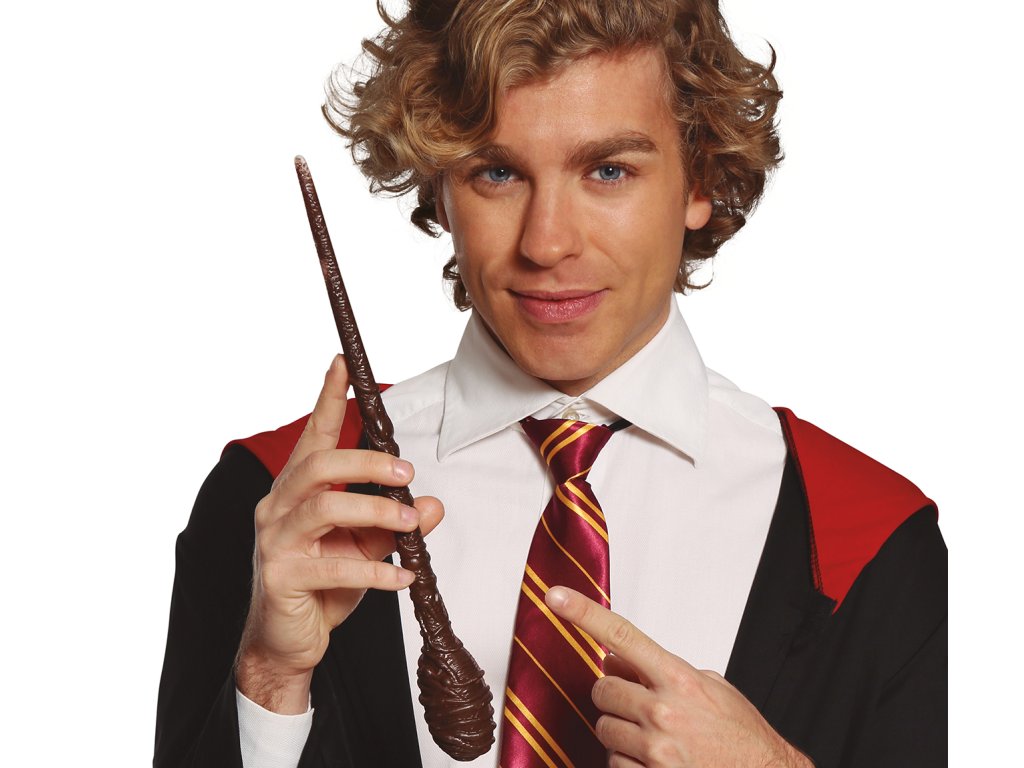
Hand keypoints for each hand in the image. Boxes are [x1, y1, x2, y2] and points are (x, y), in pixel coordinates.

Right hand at [236, 355, 443, 712]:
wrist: (287, 642)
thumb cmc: (323, 587)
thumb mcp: (367, 547)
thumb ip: (397, 523)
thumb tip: (435, 504)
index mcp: (296, 491)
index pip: (312, 436)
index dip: (326, 398)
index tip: (342, 364)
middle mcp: (278, 507)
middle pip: (319, 464)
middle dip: (367, 462)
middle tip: (407, 471)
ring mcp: (275, 541)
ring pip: (325, 507)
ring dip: (375, 510)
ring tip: (412, 521)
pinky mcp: (281, 577)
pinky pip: (333, 567)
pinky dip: (374, 570)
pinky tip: (403, 578)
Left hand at [546, 586, 812, 767]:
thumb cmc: (741, 738)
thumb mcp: (711, 688)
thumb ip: (663, 671)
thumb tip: (618, 658)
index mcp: (679, 679)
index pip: (622, 635)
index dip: (584, 613)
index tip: (556, 597)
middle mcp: (663, 711)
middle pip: (602, 689)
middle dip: (614, 697)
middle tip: (638, 706)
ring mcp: (655, 748)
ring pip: (605, 728)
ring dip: (621, 732)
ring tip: (655, 739)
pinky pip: (613, 762)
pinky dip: (627, 762)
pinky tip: (653, 761)